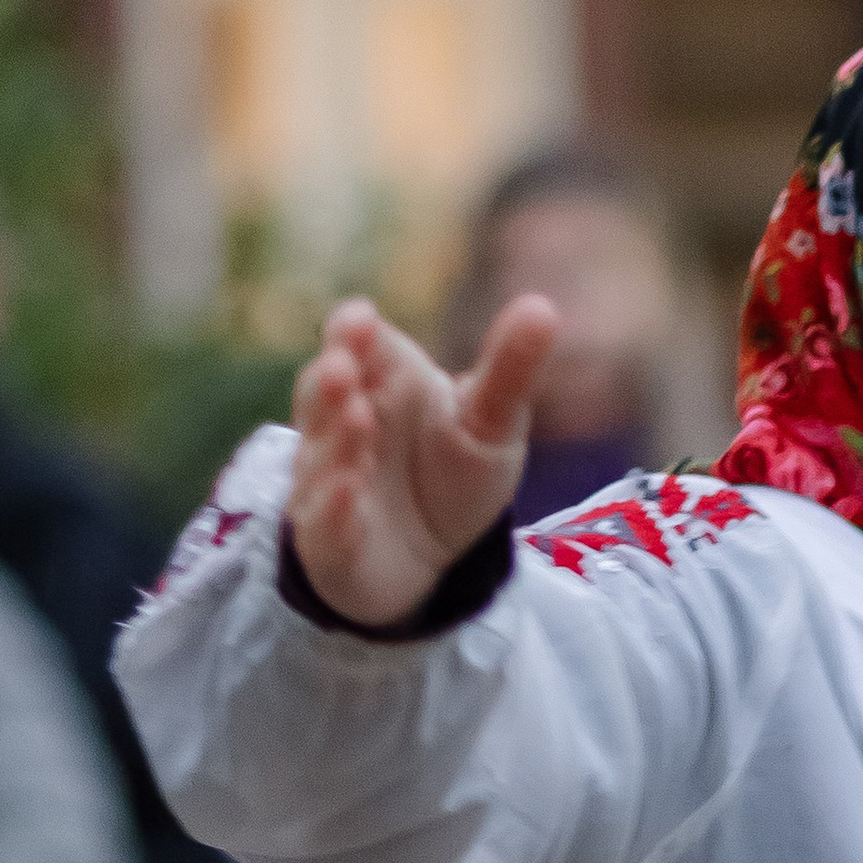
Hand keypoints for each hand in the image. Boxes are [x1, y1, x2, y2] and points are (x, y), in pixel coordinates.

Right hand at [287, 295, 558, 625]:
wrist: (446, 555)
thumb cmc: (458, 471)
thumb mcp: (492, 421)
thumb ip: (509, 368)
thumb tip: (543, 307)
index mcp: (379, 381)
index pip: (354, 344)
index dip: (351, 331)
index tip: (361, 320)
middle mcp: (340, 426)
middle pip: (323, 395)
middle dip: (331, 381)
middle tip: (344, 369)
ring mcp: (326, 483)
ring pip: (319, 456)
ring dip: (336, 440)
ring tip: (358, 420)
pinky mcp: (327, 541)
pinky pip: (323, 524)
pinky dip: (332, 507)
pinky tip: (347, 491)